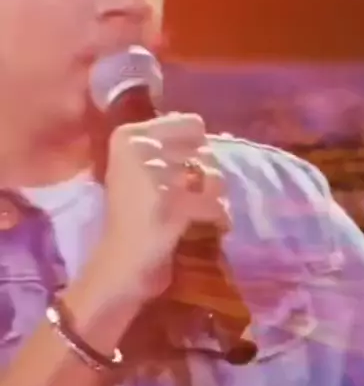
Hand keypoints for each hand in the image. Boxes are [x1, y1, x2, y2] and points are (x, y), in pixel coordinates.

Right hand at [92, 113, 229, 306]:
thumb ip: (168, 144)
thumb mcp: (139, 167)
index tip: (186, 171)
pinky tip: (214, 224)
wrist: (120, 263)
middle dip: (208, 175)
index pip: (192, 123)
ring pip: (214, 175)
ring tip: (202, 210)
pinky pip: (215, 204)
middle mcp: (138, 148)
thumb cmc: (133, 214)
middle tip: (196, 195)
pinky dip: (220, 216)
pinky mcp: (170, 205)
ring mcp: (153, 177)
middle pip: (206, 150)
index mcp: (128, 135)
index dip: (198, 148)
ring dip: (217, 195)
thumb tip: (209, 133)